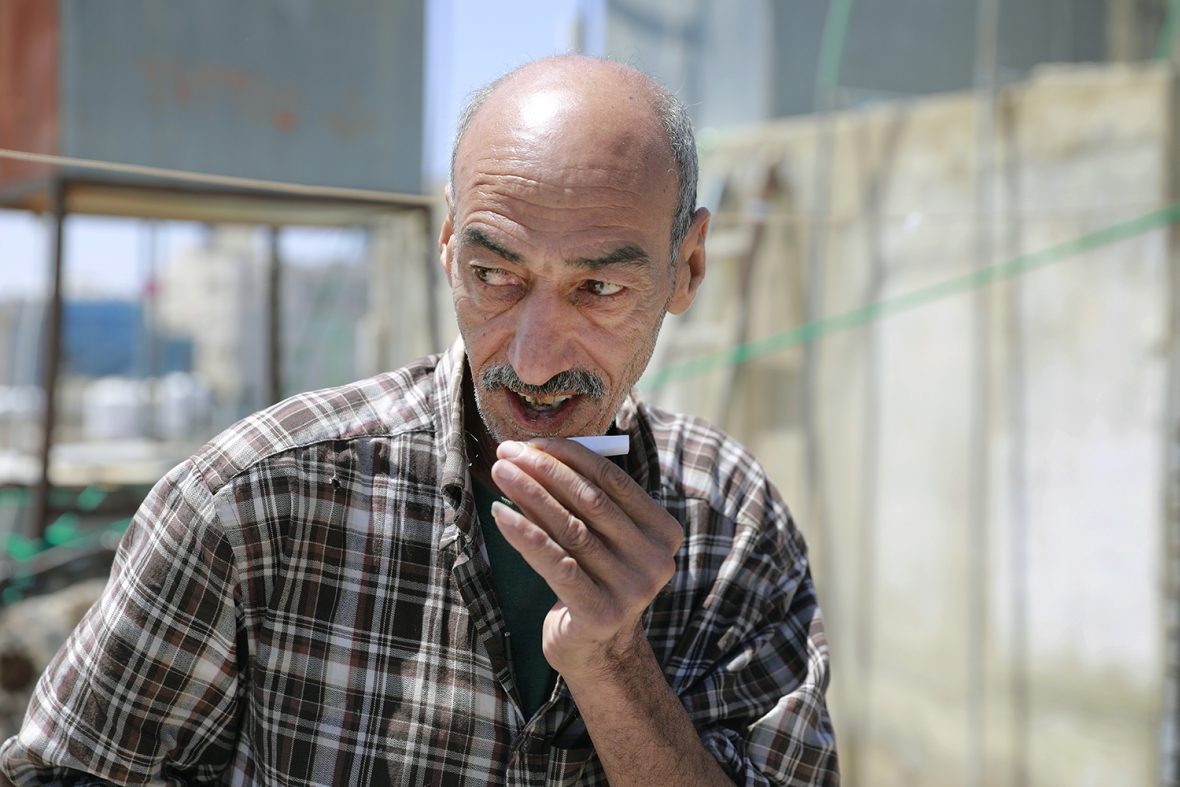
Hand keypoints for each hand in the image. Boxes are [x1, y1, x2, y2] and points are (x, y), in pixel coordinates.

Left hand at [489, 438, 682, 677]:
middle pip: (591, 502)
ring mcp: (632, 589)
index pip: (613, 481)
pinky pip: (555, 563)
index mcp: (663, 532)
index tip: (532, 443)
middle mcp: (655, 560)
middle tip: (508, 452)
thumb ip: (584, 502)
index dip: (571, 456)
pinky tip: (500, 515)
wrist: (598, 651)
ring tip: (500, 473)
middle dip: (545, 471)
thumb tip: (536, 456)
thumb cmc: (593, 580)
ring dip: (530, 494)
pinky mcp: (600, 612)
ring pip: (571, 529)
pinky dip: (525, 535)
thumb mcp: (601, 539)